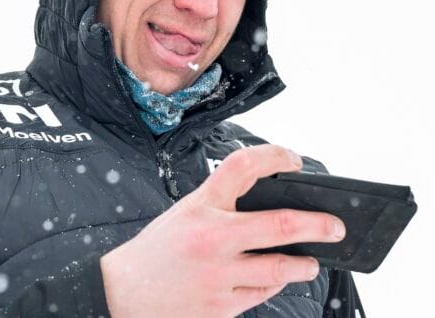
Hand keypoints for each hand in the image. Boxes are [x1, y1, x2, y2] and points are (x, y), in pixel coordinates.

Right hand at [100, 144, 345, 317]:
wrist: (124, 291)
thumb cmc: (156, 250)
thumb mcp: (184, 213)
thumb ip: (221, 206)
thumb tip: (270, 204)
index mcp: (200, 205)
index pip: (243, 166)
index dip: (275, 156)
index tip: (293, 159)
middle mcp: (212, 237)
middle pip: (280, 223)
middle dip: (318, 225)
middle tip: (334, 226)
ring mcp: (219, 274)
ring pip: (281, 268)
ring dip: (303, 264)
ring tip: (310, 261)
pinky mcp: (222, 305)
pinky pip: (263, 293)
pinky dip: (274, 284)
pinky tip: (274, 279)